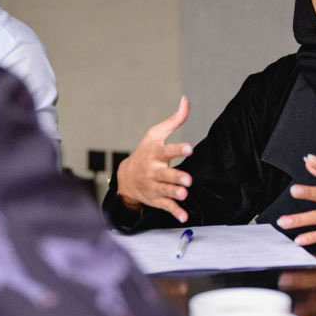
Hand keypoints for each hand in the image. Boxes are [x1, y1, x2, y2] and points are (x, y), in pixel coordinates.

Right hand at [116, 96, 193, 222]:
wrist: (126, 177)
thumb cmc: (145, 152)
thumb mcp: (156, 134)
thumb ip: (175, 120)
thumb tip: (186, 100)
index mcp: (156, 154)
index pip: (168, 150)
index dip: (178, 149)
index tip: (190, 148)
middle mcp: (154, 171)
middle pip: (165, 175)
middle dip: (176, 177)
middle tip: (188, 179)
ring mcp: (154, 186)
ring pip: (165, 191)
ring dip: (174, 193)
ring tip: (184, 193)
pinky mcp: (156, 199)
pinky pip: (166, 206)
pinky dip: (174, 212)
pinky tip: (184, 216)